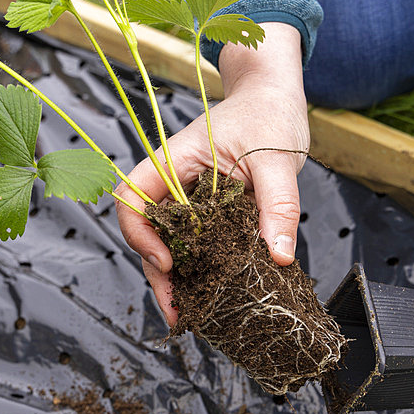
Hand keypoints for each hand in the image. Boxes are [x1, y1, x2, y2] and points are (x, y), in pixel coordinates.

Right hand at [116, 23, 309, 323]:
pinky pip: (198, 243)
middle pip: (149, 233)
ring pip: (172, 243)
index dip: (140, 234)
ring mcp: (190, 199)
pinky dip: (202, 270)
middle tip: (179, 313)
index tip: (168, 263)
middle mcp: (175, 183)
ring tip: (191, 316)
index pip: (133, 198)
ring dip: (178, 280)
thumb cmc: (268, 113)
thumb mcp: (277, 159)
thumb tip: (279, 257)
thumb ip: (278, 205)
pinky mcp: (210, 212)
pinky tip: (213, 296)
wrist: (276, 98)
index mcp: (174, 162)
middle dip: (159, 275)